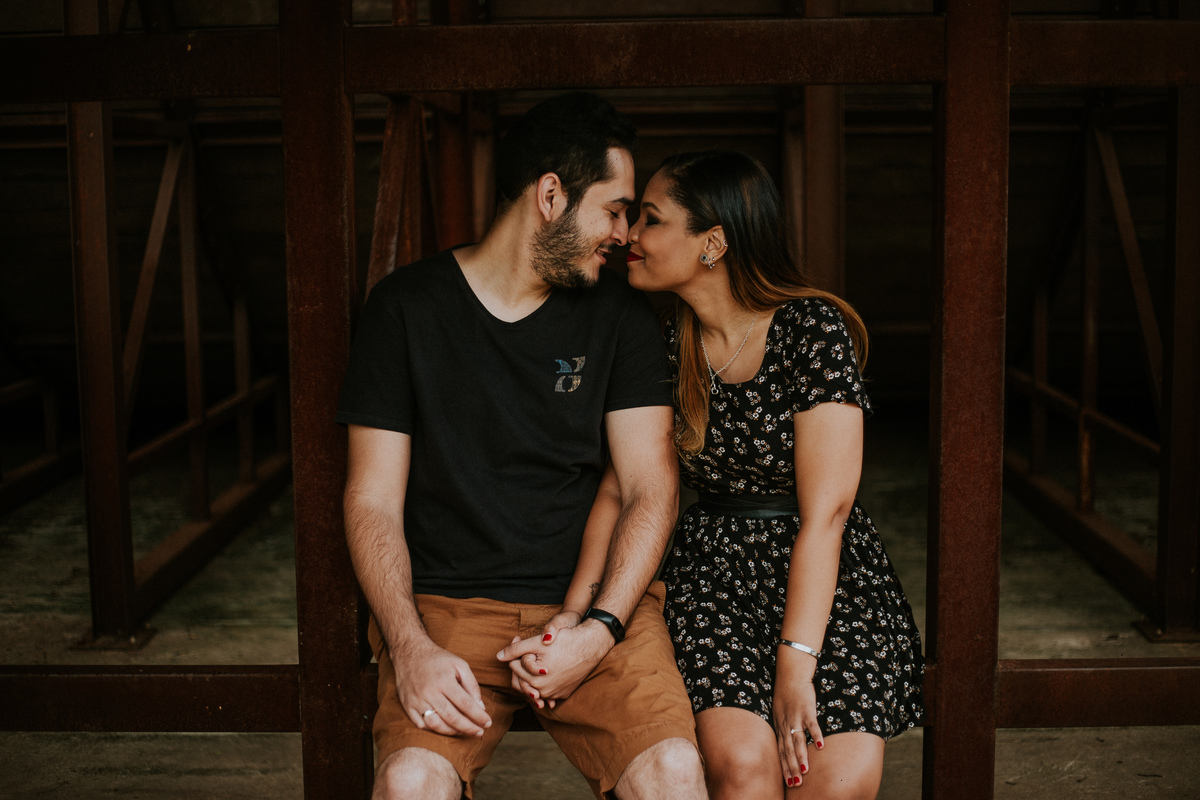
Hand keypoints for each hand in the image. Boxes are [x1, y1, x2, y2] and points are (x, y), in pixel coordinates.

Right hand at [391, 635, 491, 736]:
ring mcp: (417, 700)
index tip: (488, 723)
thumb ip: (472, 685)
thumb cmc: (438, 659)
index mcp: (444, 680)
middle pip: (452, 717)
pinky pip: (421, 725)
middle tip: (480, 733)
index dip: (478, 716)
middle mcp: (429, 692)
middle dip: (469, 728)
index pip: (465, 704)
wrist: (410, 653)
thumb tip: (481, 707)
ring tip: (464, 732)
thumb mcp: (459, 664)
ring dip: (452, 732)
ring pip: (436, 724)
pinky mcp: (407, 706)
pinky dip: (434, 730)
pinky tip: (446, 729)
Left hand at [498, 618, 612, 706]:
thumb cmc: (566, 640)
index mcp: (535, 680)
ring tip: (534, 658)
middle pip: (522, 680)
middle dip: (521, 664)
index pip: (514, 668)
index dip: (514, 653)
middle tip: (527, 649)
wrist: (592, 645)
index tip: (518, 640)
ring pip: (535, 686)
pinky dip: (544, 681)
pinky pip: (548, 690)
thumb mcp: (538, 642)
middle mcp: (544, 691)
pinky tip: (545, 668)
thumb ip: (516, 649)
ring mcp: (555, 694)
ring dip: (531, 674)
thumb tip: (498, 657)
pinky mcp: (564, 693)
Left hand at [772, 674, 822, 788]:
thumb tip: (787, 746)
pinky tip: (821, 747)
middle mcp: (786, 725)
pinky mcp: (806, 709)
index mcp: (780, 727)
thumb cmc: (786, 695)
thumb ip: (784, 729)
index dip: (784, 768)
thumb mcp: (780, 714)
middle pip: (788, 750)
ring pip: (797, 740)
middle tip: (795, 783)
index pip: (780, 752)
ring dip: (801, 756)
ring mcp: (796, 717)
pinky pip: (812, 724)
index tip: (788, 783)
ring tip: (805, 770)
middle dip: (791, 768)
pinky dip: (816, 736)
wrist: (790, 674)